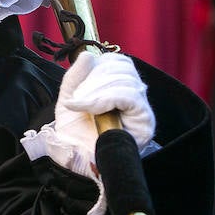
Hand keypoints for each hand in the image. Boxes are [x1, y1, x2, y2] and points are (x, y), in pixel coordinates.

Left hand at [53, 51, 155, 173]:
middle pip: (123, 68)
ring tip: (80, 106)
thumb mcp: (69, 98)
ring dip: (96, 90)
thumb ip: (76, 76)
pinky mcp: (145, 120)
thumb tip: (87, 55)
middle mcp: (135, 96)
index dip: (99, 65)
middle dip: (94, 79)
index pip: (119, 62)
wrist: (74, 159)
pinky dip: (105, 98)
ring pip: (125, 80)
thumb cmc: (74, 133)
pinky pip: (129, 96)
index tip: (80, 84)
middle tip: (77, 98)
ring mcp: (142, 109)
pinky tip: (89, 108)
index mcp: (119, 88)